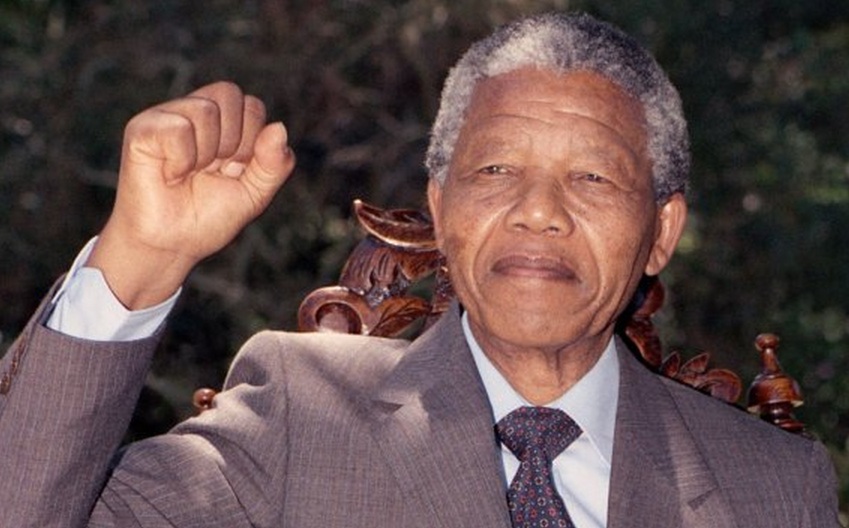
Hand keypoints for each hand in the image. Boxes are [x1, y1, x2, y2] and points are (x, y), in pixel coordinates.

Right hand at [86, 82, 295, 308]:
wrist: (171, 246)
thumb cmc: (208, 217)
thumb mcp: (255, 194)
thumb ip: (275, 164)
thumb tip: (280, 127)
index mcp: (224, 122)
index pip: (252, 105)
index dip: (252, 142)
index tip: (233, 171)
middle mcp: (194, 112)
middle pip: (229, 94)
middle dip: (232, 143)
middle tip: (211, 171)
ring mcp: (166, 117)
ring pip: (205, 110)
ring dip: (206, 154)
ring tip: (189, 174)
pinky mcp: (142, 129)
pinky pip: (178, 128)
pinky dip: (182, 160)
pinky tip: (170, 174)